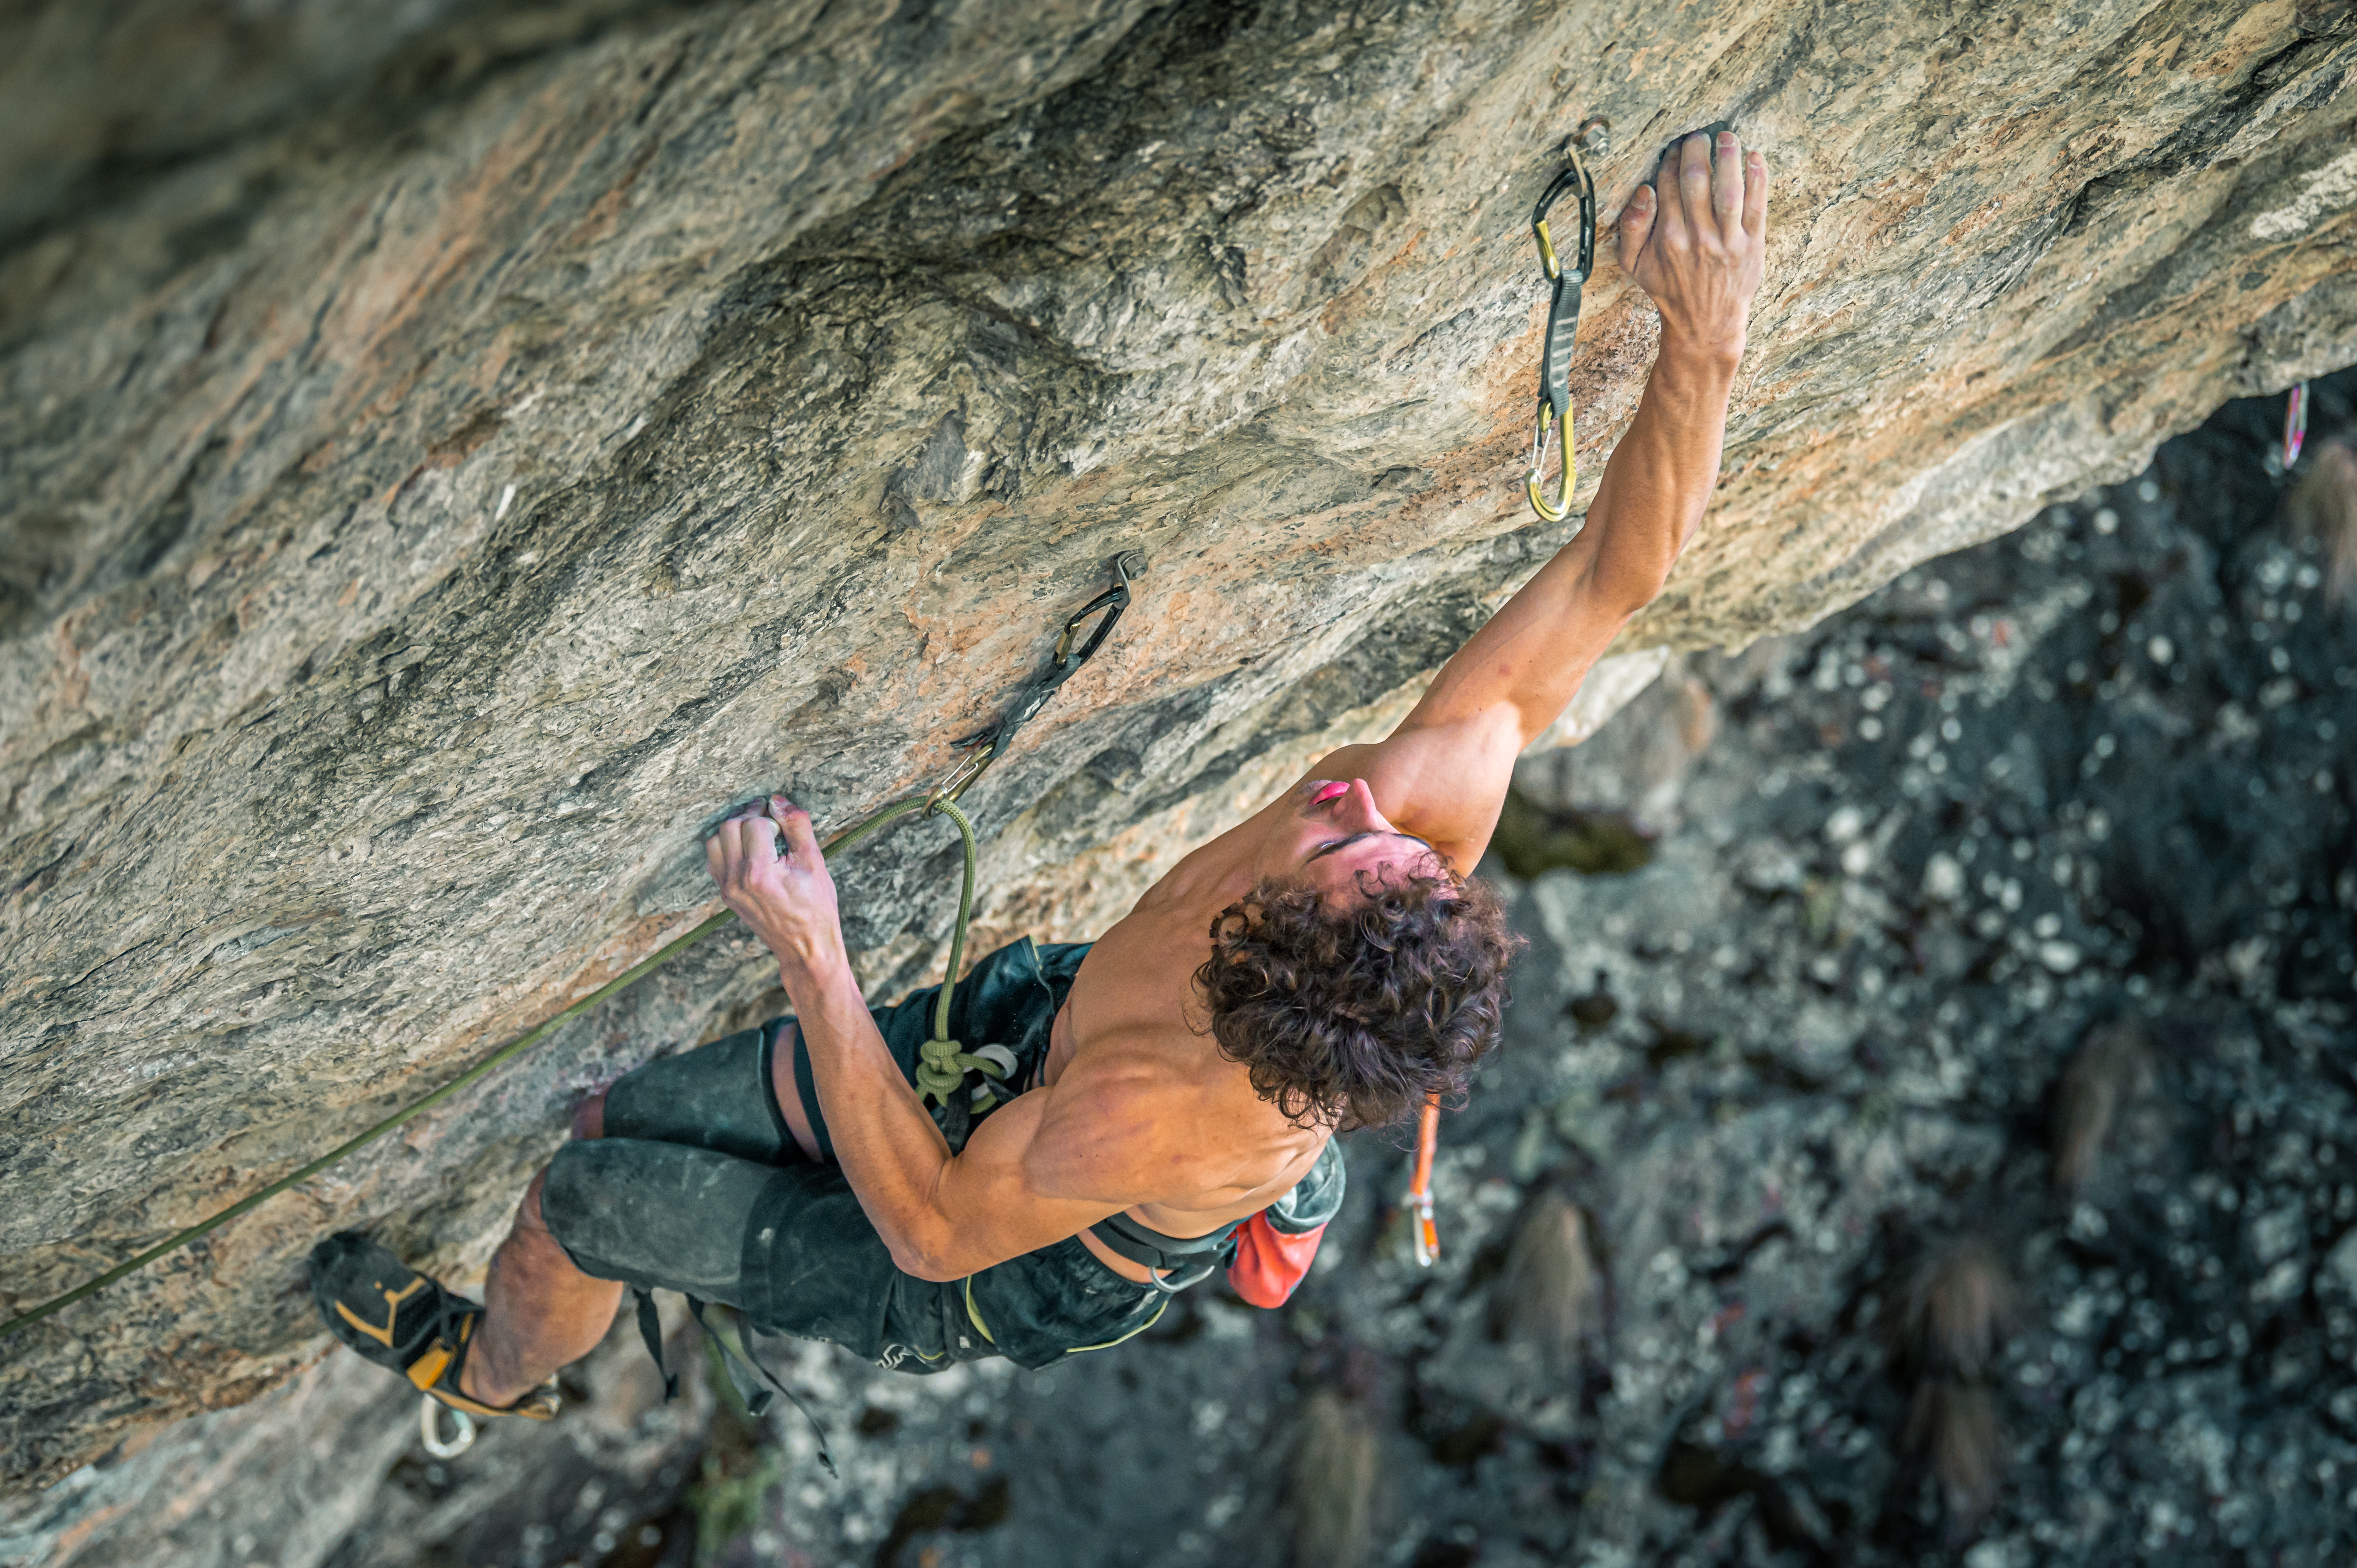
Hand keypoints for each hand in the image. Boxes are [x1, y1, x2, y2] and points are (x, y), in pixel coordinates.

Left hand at [705, 795, 845, 987]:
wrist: (805, 948)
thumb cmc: (816, 907)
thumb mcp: (814, 863)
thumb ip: (797, 827)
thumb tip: (778, 800)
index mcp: (760, 872)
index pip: (753, 823)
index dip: (770, 815)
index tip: (784, 820)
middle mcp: (737, 880)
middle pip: (729, 827)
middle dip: (750, 817)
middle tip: (771, 820)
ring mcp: (727, 889)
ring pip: (715, 842)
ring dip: (734, 830)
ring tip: (758, 832)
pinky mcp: (725, 895)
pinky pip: (714, 860)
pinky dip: (726, 847)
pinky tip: (748, 849)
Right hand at [1616, 129, 1766, 363]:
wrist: (1705, 325)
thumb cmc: (1669, 291)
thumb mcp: (1635, 267)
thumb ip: (1632, 229)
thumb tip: (1644, 192)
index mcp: (1668, 239)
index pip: (1668, 185)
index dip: (1671, 160)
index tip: (1674, 148)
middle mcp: (1697, 238)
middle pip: (1697, 179)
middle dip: (1696, 150)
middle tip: (1697, 136)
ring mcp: (1728, 241)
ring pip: (1729, 187)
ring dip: (1728, 156)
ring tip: (1726, 137)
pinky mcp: (1752, 245)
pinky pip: (1757, 204)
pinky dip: (1758, 177)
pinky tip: (1754, 157)